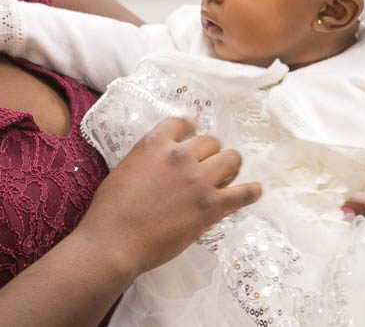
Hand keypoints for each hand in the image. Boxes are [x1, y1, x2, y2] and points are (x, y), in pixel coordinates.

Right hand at [76, 118, 260, 276]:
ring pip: (231, 158)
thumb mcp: (125, 169)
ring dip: (229, 166)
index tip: (191, 140)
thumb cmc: (110, 210)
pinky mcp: (211, 206)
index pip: (182, 124)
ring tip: (225, 177)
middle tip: (204, 168)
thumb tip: (160, 164)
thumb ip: (148, 159)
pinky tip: (254, 191)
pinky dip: (251, 192)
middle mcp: (180, 156)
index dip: (189, 131)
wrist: (115, 242)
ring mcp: (198, 180)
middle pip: (210, 141)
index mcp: (155, 144)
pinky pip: (242, 193)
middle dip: (209, 153)